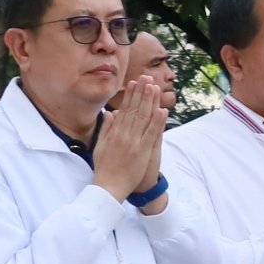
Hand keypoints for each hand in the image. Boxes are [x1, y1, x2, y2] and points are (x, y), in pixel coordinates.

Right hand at [92, 78, 165, 202]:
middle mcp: (123, 134)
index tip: (134, 82)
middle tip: (146, 77)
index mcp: (114, 132)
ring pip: (143, 118)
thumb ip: (106, 128)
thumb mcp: (100, 145)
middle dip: (141, 93)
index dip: (130, 95)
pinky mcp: (142, 151)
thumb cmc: (104, 167)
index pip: (124, 109)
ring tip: (154, 87)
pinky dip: (157, 122)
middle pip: (134, 110)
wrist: (108, 186)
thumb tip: (109, 113)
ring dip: (149, 102)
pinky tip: (162, 110)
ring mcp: (133, 142)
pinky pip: (151, 134)